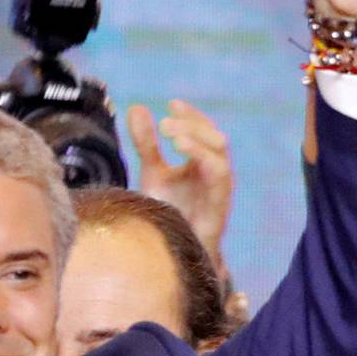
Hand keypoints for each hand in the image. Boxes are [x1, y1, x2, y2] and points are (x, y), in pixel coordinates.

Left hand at [126, 98, 233, 257]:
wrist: (173, 251)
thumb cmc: (169, 213)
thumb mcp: (153, 172)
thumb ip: (146, 144)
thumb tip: (136, 107)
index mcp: (201, 163)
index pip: (204, 130)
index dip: (191, 115)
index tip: (172, 104)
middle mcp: (214, 172)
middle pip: (215, 136)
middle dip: (192, 124)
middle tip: (165, 123)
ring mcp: (219, 188)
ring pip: (219, 151)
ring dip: (195, 136)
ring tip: (169, 133)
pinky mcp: (219, 203)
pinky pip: (219, 174)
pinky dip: (203, 156)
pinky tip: (182, 150)